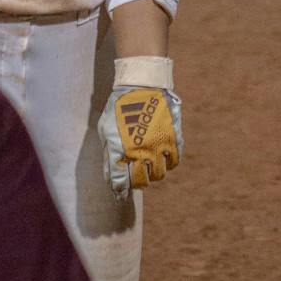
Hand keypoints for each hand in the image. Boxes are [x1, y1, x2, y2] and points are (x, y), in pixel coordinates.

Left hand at [99, 80, 182, 196]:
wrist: (142, 85)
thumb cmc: (119, 107)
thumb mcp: (106, 129)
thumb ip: (108, 153)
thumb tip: (110, 176)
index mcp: (121, 150)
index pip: (120, 181)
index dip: (119, 191)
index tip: (120, 195)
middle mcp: (141, 152)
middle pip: (141, 182)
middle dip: (137, 184)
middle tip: (137, 180)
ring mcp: (159, 146)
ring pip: (159, 175)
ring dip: (153, 174)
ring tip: (149, 167)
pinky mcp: (173, 139)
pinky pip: (174, 162)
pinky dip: (169, 164)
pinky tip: (162, 158)